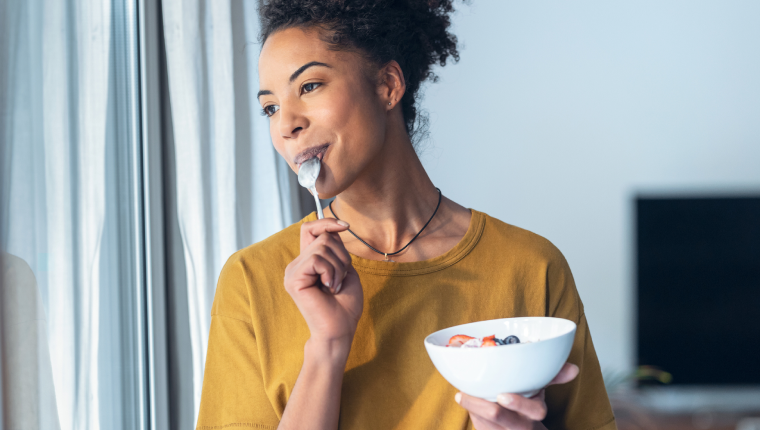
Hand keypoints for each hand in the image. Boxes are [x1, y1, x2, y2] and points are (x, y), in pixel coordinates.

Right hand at [284, 218, 363, 350]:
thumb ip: (335, 249)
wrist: (340, 330)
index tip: (345, 226)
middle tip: (340, 278)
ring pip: (322, 247)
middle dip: (341, 255)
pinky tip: (329, 288)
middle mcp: (296, 265)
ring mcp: (292, 272)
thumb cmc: (345, 304)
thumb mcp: (344, 268)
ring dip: (338, 267)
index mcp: (307, 262)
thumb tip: (331, 229)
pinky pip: (317, 259)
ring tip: (334, 286)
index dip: (326, 222)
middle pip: (322, 237)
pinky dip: (331, 272)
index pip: (310, 229)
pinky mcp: (293, 279)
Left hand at [455, 363, 579, 429]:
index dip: (519, 404)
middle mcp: (521, 425)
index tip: (502, 395)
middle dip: (481, 406)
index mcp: (535, 412)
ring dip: (472, 408)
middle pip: (501, 418)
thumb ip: (553, 376)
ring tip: (462, 395)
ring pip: (485, 424)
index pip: (534, 411)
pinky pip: (480, 427)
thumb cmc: (527, 404)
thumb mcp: (540, 390)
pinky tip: (465, 401)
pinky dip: (471, 414)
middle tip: (464, 395)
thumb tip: (574, 368)